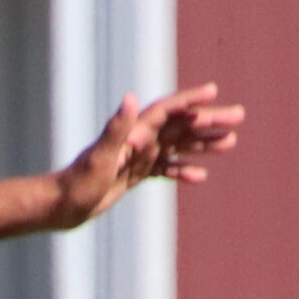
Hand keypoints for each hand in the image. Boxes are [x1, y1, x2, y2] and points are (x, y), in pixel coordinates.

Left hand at [51, 84, 242, 226]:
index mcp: (132, 132)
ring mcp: (137, 158)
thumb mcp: (100, 157)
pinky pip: (164, 170)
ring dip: (203, 144)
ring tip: (231, 142)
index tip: (213, 92)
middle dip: (208, 121)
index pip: (166, 109)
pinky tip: (200, 176)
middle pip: (179, 126)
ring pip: (177, 146)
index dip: (189, 99)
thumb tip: (130, 98)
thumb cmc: (77, 182)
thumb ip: (116, 128)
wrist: (60, 207)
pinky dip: (182, 171)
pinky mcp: (133, 175)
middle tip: (239, 117)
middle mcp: (137, 140)